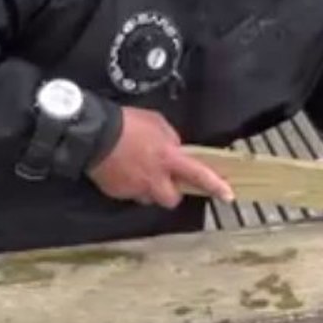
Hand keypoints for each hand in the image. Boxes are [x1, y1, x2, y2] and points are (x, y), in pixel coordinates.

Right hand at [86, 106, 234, 207]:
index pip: (199, 175)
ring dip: (149, 189)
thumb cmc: (129, 124)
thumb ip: (171, 139)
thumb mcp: (158, 123)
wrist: (94, 135)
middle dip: (171, 192)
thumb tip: (175, 148)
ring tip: (138, 171)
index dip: (215, 186)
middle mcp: (155, 179)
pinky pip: (129, 193)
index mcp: (169, 158)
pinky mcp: (118, 193)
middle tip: (164, 179)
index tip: (227, 195)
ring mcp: (135, 189)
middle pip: (172, 200)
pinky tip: (122, 170)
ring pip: (149, 198)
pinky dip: (129, 185)